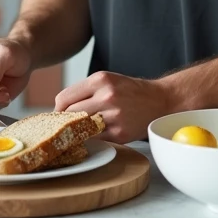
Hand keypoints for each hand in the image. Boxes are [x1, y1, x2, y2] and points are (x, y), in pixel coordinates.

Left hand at [54, 71, 174, 143]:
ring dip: (78, 130)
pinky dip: (92, 137)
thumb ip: (84, 91)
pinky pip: (96, 138)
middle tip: (66, 124)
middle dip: (66, 120)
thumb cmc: (129, 90)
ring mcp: (114, 116)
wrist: (160, 100)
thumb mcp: (107, 80)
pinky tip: (95, 133)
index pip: (64, 98)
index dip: (58, 108)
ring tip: (80, 129)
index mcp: (100, 80)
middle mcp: (107, 96)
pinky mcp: (120, 133)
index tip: (59, 114)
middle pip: (70, 114)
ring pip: (81, 127)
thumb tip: (59, 108)